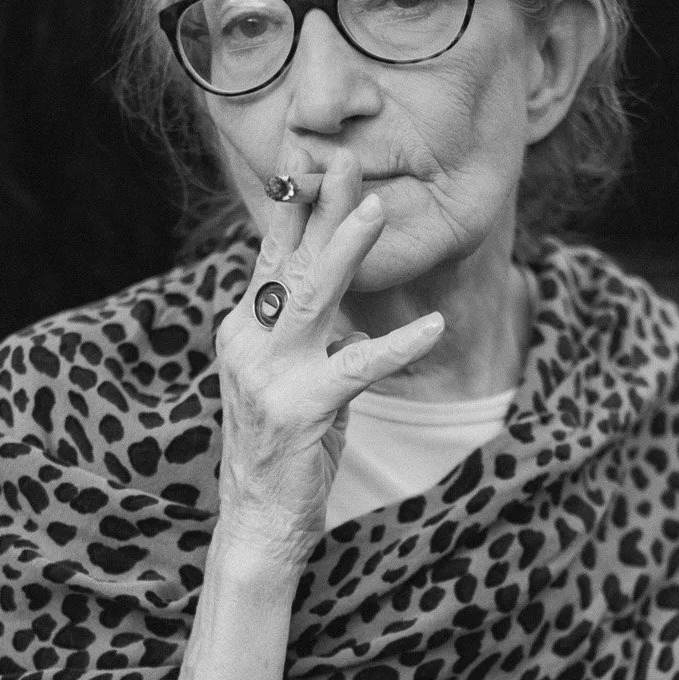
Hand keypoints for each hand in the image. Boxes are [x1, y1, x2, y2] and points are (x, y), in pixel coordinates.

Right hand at [214, 151, 442, 574]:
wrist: (260, 522)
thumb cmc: (285, 451)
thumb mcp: (293, 380)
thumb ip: (313, 339)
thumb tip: (349, 310)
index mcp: (244, 329)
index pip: (271, 254)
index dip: (294, 205)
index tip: (313, 158)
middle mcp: (247, 342)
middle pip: (289, 260)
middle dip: (321, 206)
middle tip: (347, 160)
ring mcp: (268, 375)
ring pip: (312, 296)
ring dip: (347, 248)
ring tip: (378, 208)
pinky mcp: (300, 409)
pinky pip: (356, 368)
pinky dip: (398, 347)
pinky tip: (434, 328)